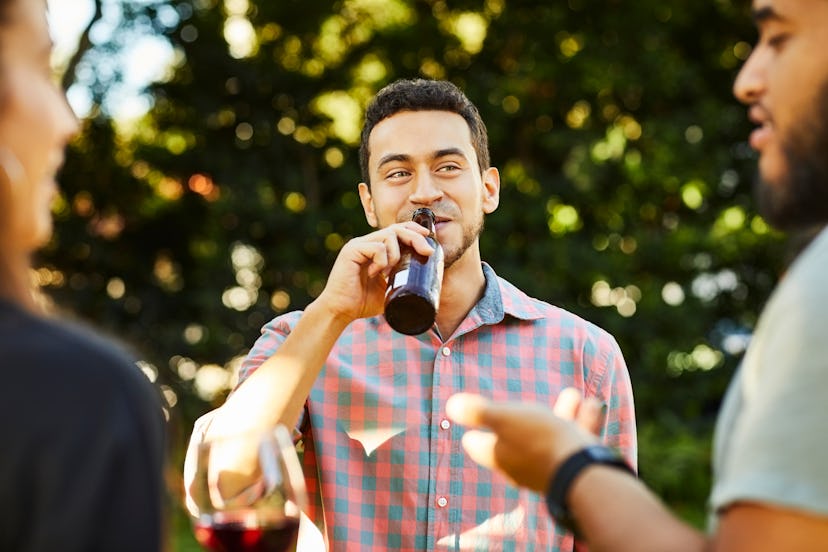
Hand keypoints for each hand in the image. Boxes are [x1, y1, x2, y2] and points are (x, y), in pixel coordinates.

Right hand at [315, 222, 433, 320]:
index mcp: (374, 249)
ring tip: (388, 273)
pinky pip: (377, 247)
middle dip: (415, 237)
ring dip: (396, 255)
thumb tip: (428, 285)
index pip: (396, 230)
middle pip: (396, 229)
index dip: (413, 230)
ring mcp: (358, 245)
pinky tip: (374, 273)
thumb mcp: (389, 290)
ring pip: (388, 236)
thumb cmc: (362, 303)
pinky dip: (382, 261)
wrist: (340, 311)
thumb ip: (402, 282)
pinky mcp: (352, 250)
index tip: (428, 237)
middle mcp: (366, 243)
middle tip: (427, 251)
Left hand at [446, 389, 602, 492]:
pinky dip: (582, 420)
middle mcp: (520, 465)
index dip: (474, 435)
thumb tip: (451, 406)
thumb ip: (478, 412)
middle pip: (516, 439)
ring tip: (572, 395)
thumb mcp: (505, 418)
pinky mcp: (572, 467)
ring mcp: (547, 468)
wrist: (580, 472)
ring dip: (561, 413)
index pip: (477, 445)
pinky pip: (576, 439)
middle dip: (524, 417)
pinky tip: (591, 405)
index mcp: (497, 454)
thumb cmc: (538, 440)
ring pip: (552, 434)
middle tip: (526, 405)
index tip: (470, 431)